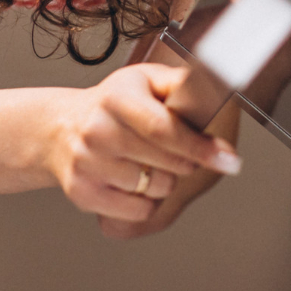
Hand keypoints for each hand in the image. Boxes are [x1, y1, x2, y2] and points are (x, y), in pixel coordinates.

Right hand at [46, 62, 242, 227]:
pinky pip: (136, 210)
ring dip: (166, 181)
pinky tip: (137, 181)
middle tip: (185, 154)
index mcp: (117, 97)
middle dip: (188, 163)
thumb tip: (216, 89)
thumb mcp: (145, 80)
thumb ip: (179, 84)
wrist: (60, 127)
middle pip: (164, 163)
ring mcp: (87, 163)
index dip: (199, 147)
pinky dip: (147, 201)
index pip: (164, 129)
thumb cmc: (113, 103)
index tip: (229, 160)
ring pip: (154, 189)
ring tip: (151, 163)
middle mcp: (97, 130)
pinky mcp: (82, 192)